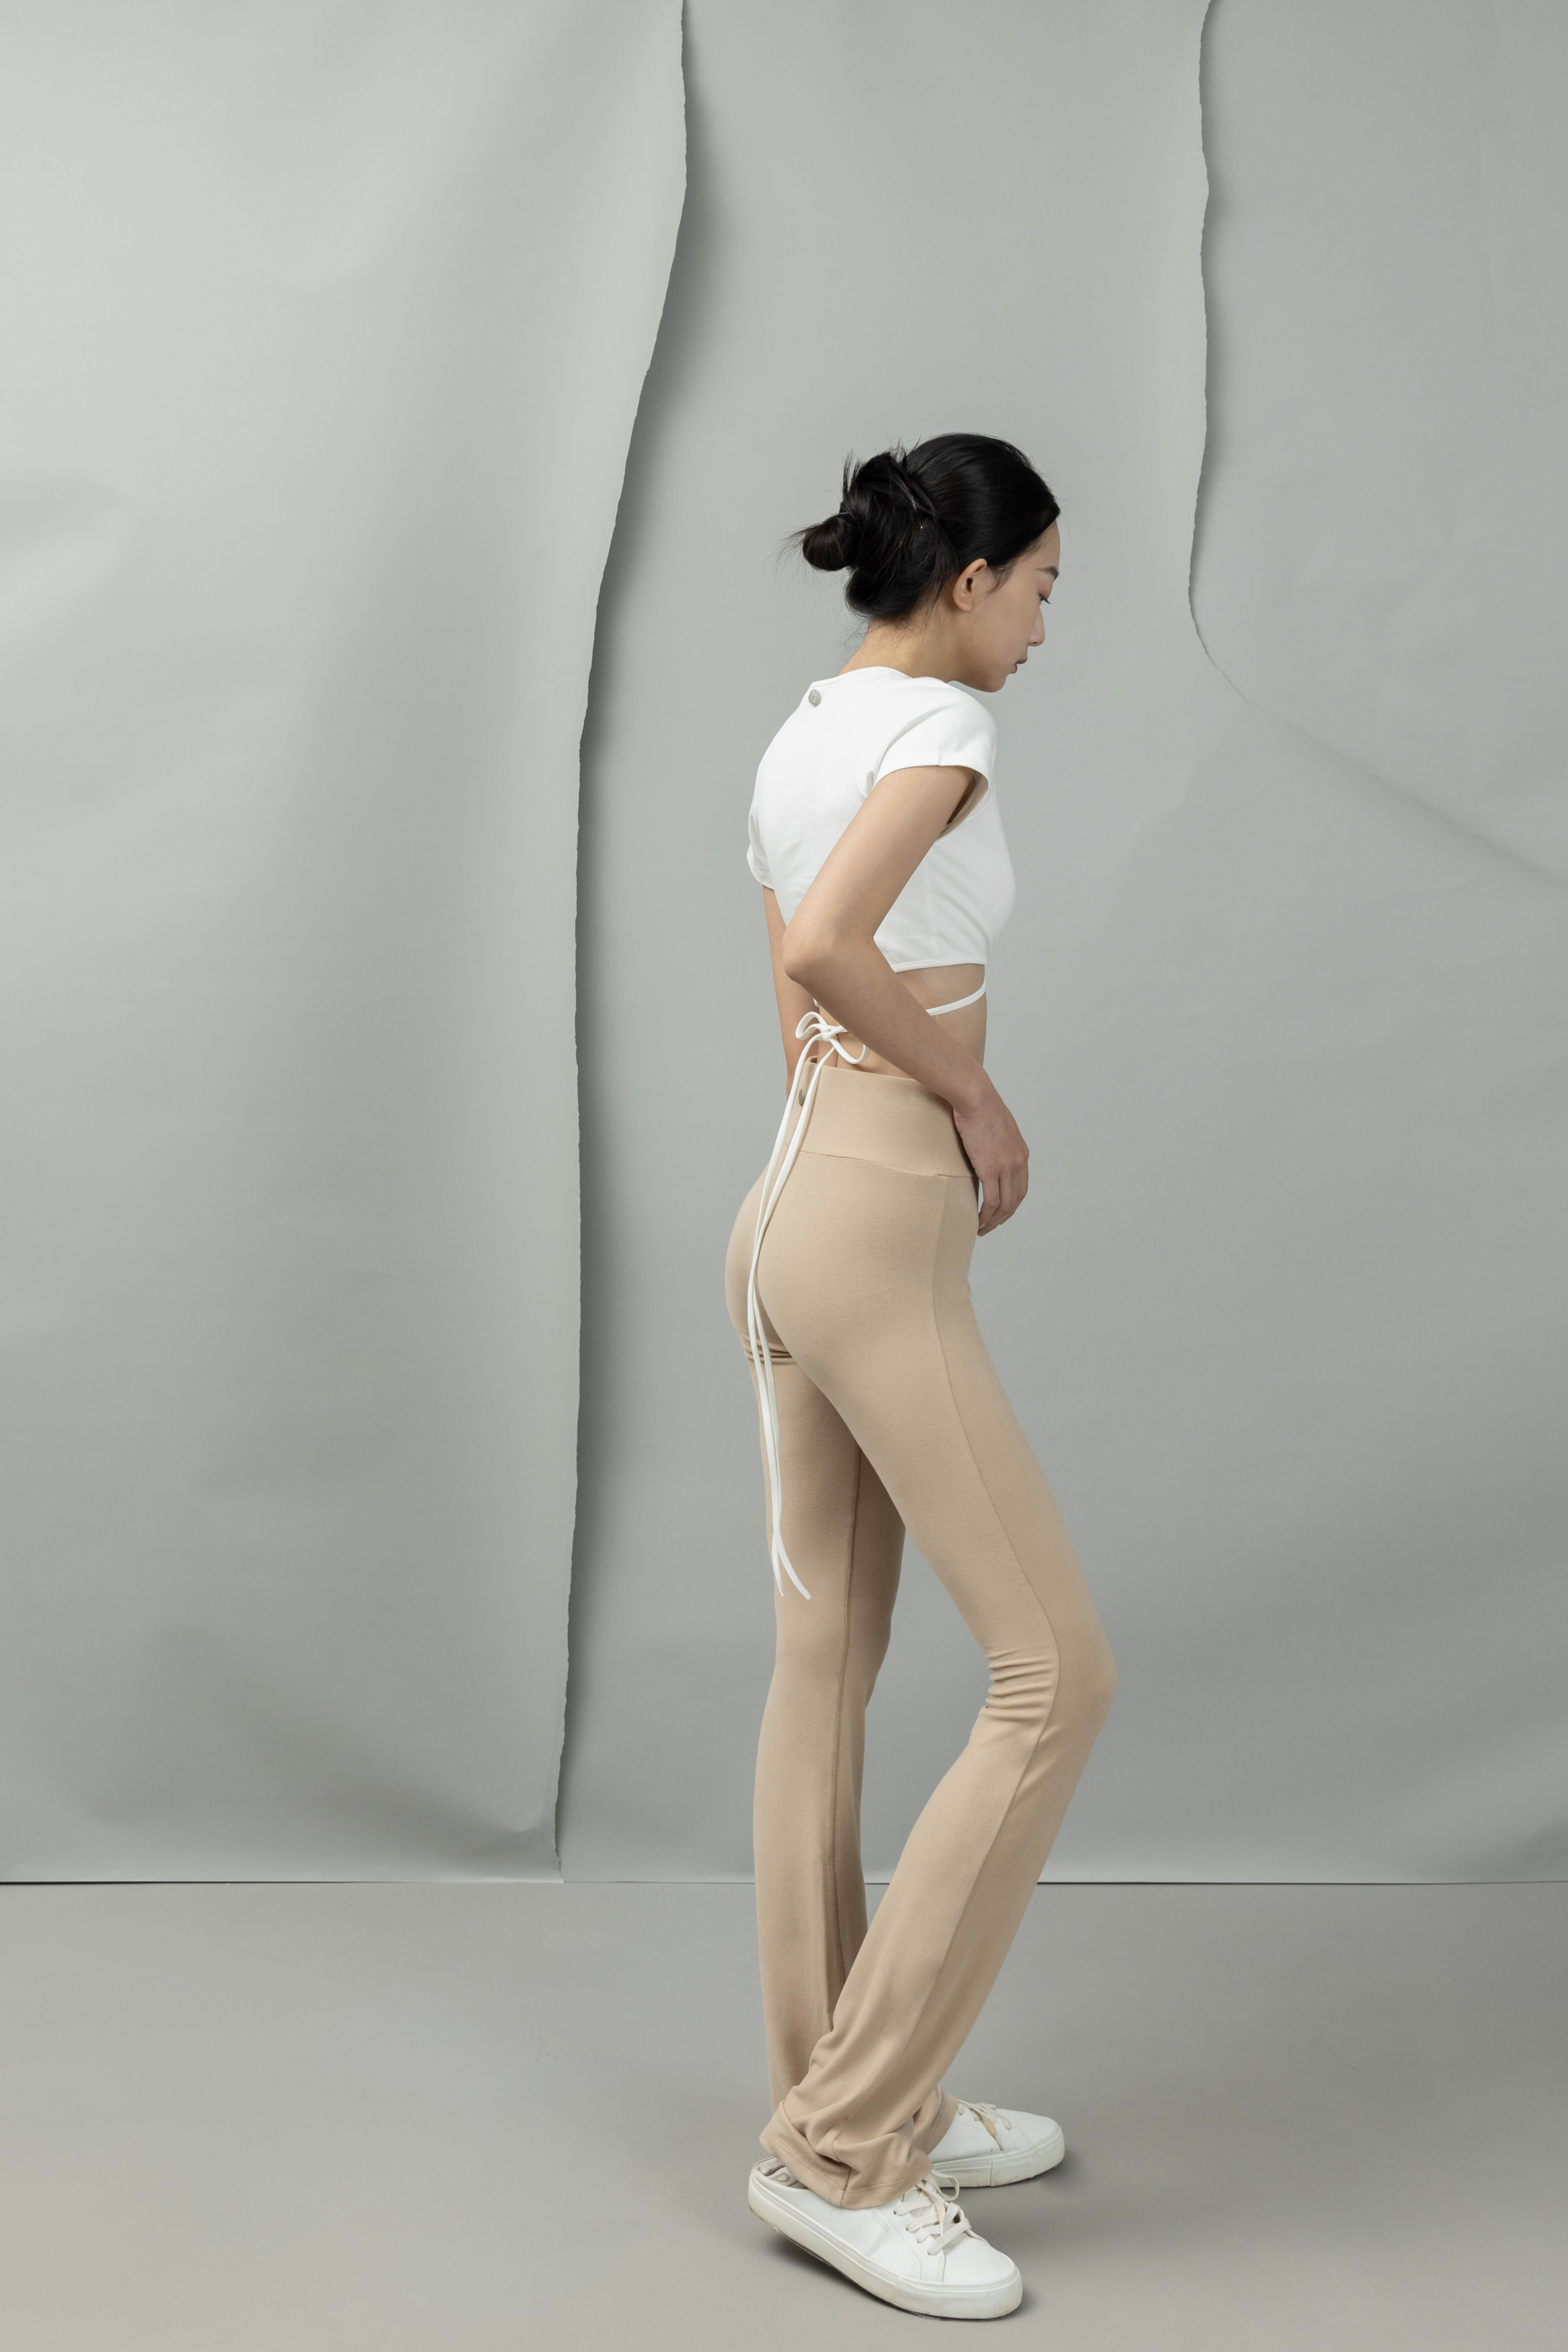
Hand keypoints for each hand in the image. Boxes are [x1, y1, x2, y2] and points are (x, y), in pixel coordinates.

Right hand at [951, 1078, 1028, 1235]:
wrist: (975, 1097)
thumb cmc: (980, 1106)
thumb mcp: (997, 1126)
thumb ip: (997, 1141)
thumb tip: (985, 1146)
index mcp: (1021, 1153)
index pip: (1021, 1186)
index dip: (1012, 1203)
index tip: (1000, 1212)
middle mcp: (1018, 1162)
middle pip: (1015, 1199)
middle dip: (1004, 1217)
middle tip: (991, 1226)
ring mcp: (1006, 1167)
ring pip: (1005, 1205)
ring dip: (994, 1221)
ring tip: (982, 1228)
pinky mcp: (990, 1169)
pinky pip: (991, 1201)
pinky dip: (986, 1216)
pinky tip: (978, 1221)